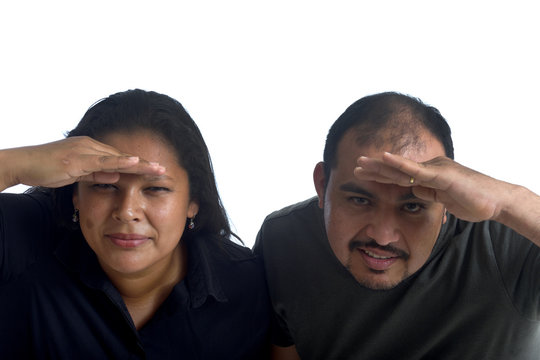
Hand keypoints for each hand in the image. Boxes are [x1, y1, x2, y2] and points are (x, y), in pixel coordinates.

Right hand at [1, 136, 165, 190]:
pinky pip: (103, 160)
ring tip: (158, 168)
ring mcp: (85, 150)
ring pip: (118, 157)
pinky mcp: (78, 158)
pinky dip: (120, 161)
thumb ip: (96, 174)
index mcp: (92, 150)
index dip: (138, 165)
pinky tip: (135, 162)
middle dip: (145, 163)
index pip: (120, 159)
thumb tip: (116, 177)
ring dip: (140, 163)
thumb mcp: (76, 174)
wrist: (23, 164)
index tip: (155, 171)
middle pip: (123, 157)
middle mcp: (91, 147)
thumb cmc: (46, 169)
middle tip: (164, 169)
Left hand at [354, 152, 512, 222]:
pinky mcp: (441, 175)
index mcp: (429, 174)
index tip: (362, 173)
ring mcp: (435, 169)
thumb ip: (427, 193)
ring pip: (402, 168)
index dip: (380, 173)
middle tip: (355, 164)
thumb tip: (412, 191)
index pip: (399, 174)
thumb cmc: (471, 200)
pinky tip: (385, 158)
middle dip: (375, 167)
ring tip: (361, 162)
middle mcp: (430, 168)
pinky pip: (416, 170)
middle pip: (397, 168)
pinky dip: (400, 163)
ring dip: (380, 165)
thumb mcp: (442, 199)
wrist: (495, 202)